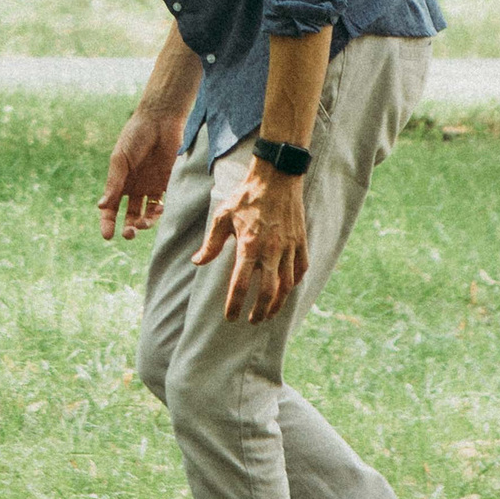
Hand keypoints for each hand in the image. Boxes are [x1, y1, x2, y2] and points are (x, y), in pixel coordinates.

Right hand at [99, 102, 184, 240]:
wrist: (160, 121)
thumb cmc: (135, 136)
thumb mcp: (120, 159)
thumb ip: (113, 183)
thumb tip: (101, 206)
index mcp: (119, 181)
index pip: (110, 207)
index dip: (107, 222)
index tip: (107, 236)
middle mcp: (134, 187)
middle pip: (129, 215)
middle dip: (128, 227)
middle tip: (129, 234)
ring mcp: (151, 186)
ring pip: (146, 213)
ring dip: (144, 222)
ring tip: (142, 222)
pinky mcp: (167, 183)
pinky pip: (163, 203)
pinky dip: (159, 211)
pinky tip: (157, 209)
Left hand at [197, 168, 309, 322]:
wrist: (276, 178)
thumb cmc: (246, 197)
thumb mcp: (222, 216)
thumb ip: (212, 243)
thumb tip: (198, 262)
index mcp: (250, 245)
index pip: (241, 283)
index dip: (235, 304)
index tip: (231, 317)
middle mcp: (272, 250)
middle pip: (269, 292)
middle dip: (260, 311)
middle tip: (253, 320)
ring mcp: (289, 247)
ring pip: (287, 285)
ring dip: (278, 304)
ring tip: (268, 313)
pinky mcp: (301, 242)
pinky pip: (301, 270)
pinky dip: (294, 284)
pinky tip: (287, 290)